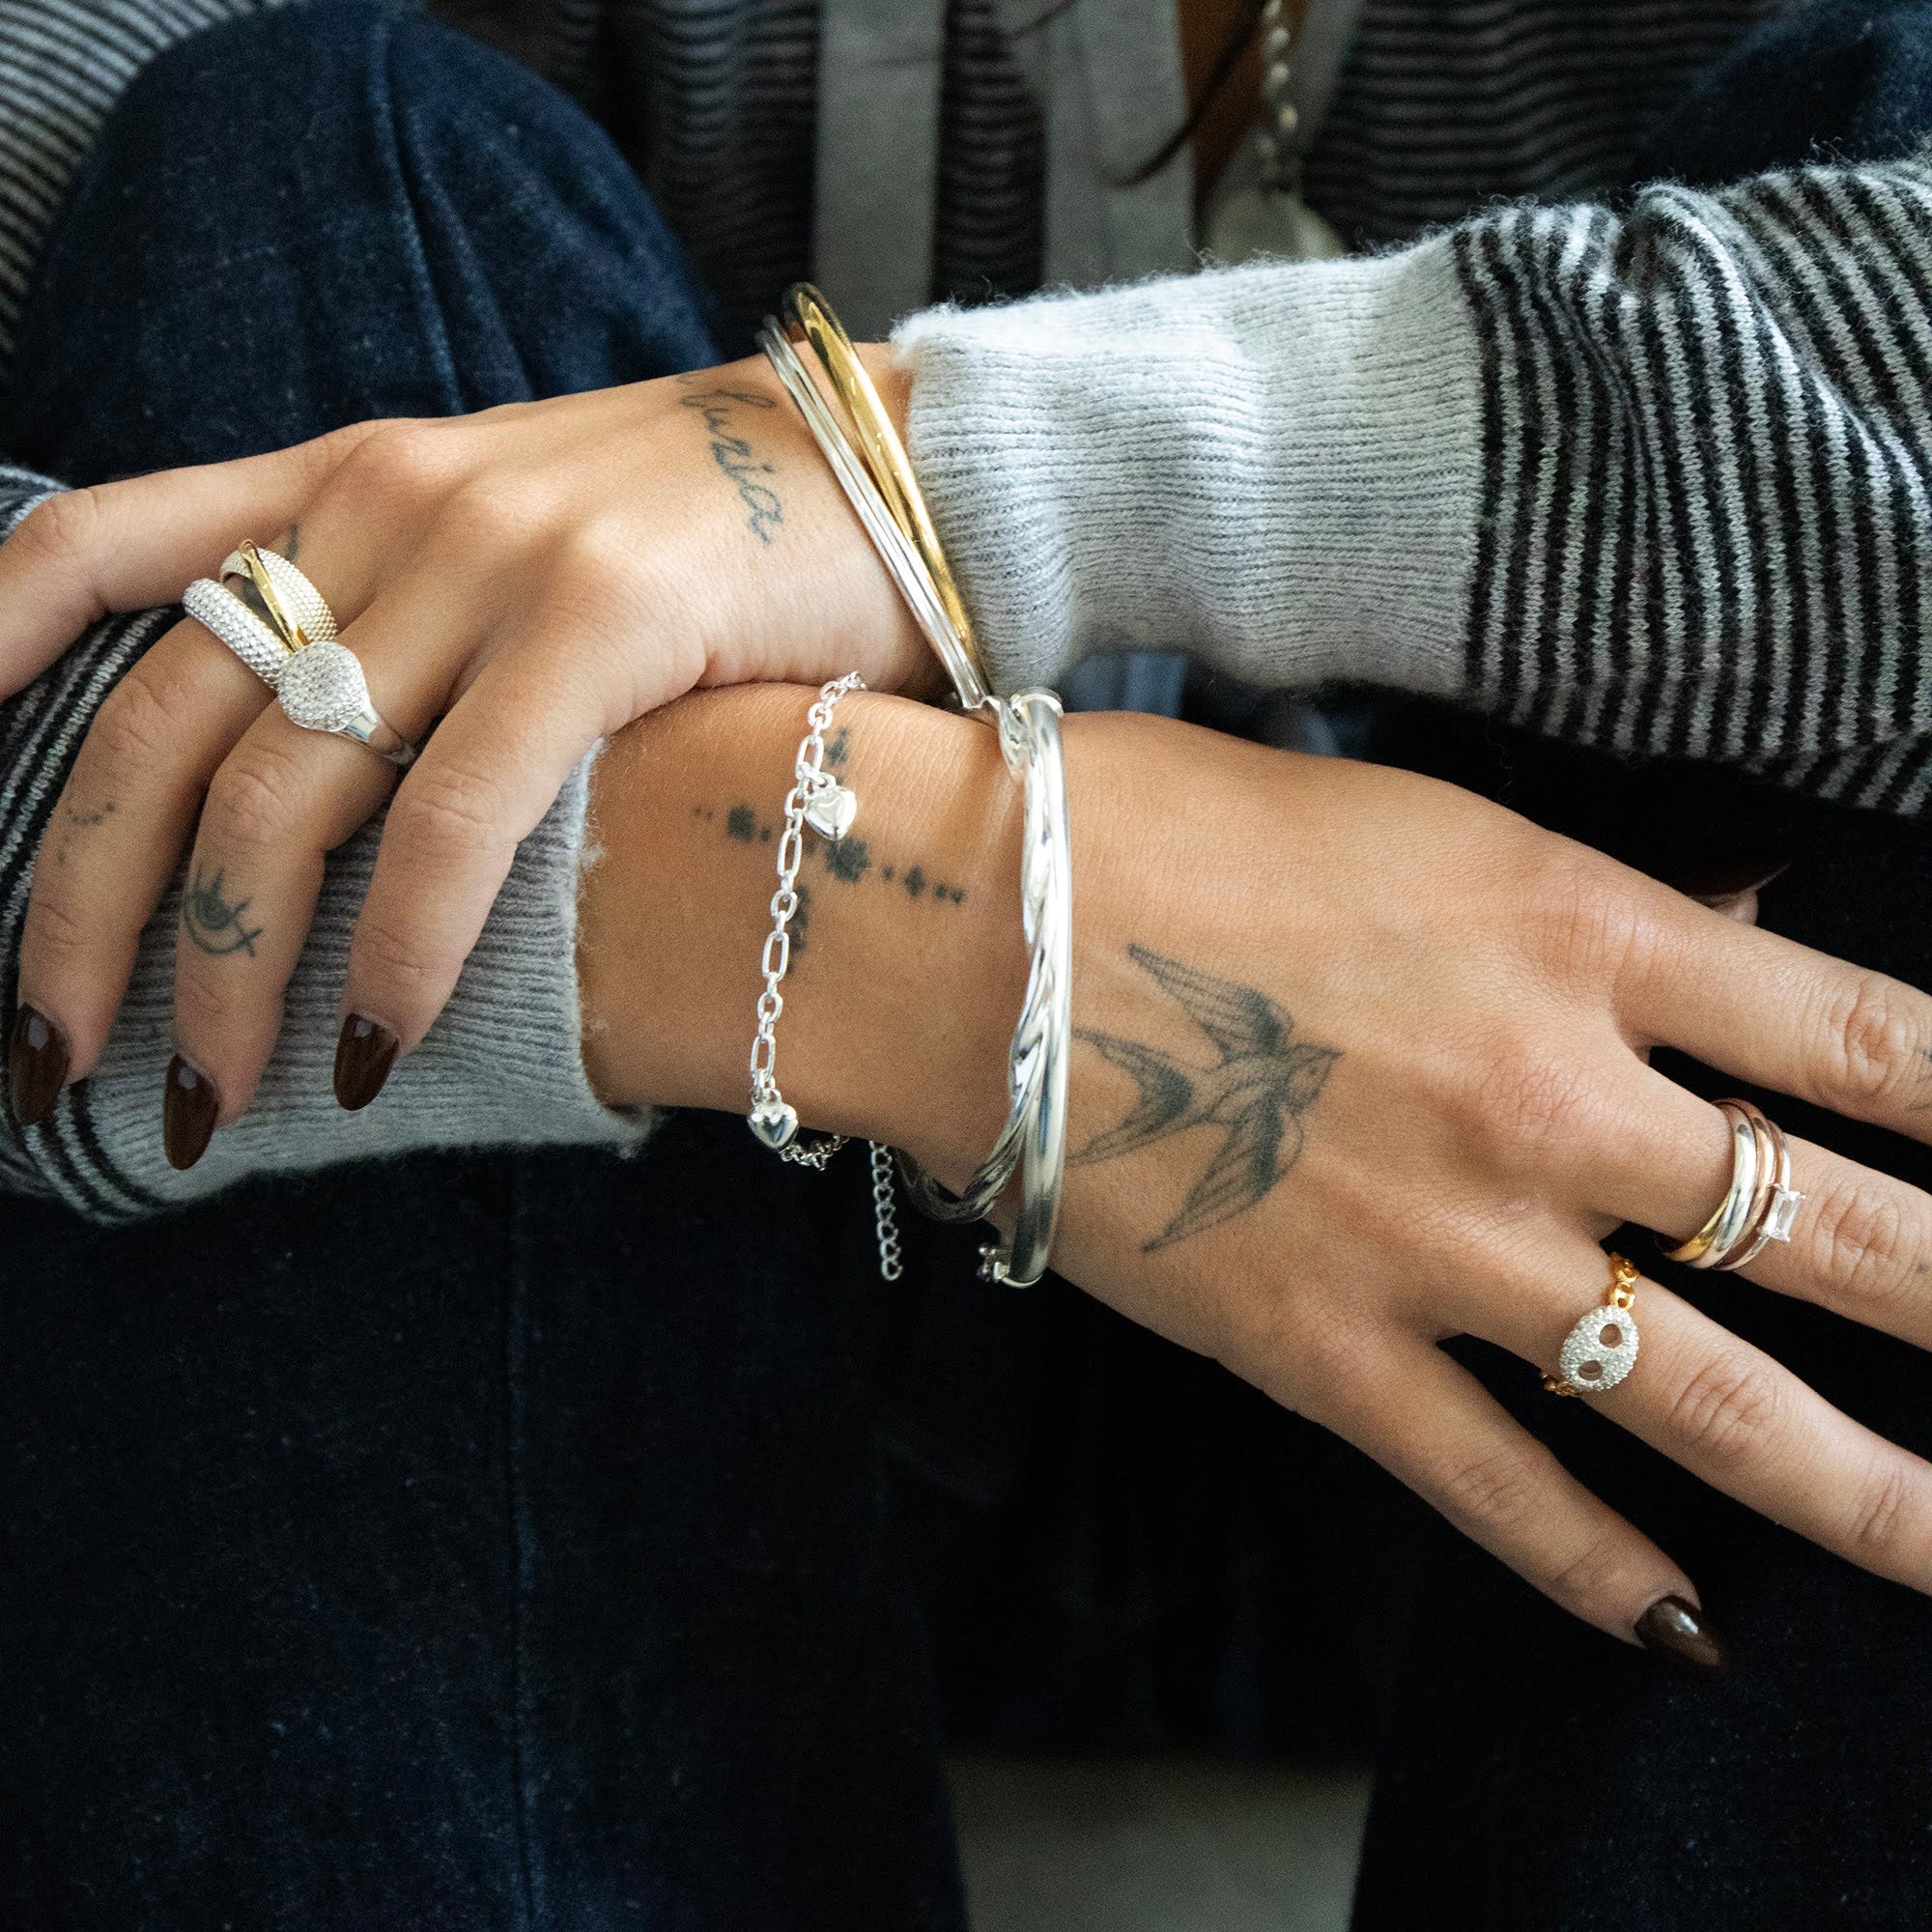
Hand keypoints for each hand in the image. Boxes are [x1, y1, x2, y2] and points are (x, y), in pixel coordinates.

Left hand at [3, 356, 921, 1155]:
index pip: (96, 541)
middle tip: (46, 1058)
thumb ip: (411, 623)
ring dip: (219, 967)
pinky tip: (378, 1049)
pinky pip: (453, 813)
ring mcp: (488, 557)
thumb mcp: (522, 538)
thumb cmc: (714, 537)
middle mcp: (388, 505)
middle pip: (159, 719)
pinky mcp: (599, 620)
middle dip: (76, 910)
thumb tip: (332, 795)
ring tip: (203, 1097)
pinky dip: (399, 948)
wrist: (893, 465)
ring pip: (280, 786)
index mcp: (352, 481)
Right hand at [579, 690, 1931, 1653]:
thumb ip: (1605, 903)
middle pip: (1850, 1239)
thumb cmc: (1180, 830)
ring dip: (1874, 1500)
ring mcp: (1447, 1246)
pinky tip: (1682, 1629)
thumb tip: (1753, 935)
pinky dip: (1602, 1572)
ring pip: (1718, 1407)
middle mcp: (1553, 1104)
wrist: (971, 933)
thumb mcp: (1427, 822)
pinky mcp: (1327, 1351)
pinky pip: (1502, 1490)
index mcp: (1582, 938)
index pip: (1876, 1045)